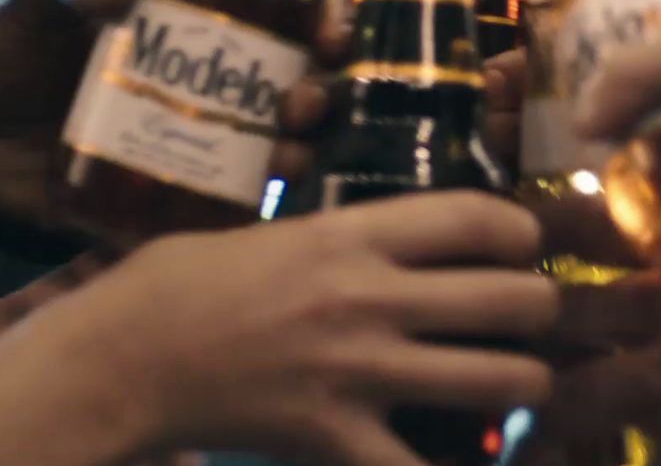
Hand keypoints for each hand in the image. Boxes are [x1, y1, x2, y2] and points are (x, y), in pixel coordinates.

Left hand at [0, 0, 350, 233]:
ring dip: (306, 136)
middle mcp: (221, 67)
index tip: (325, 25)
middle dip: (327, 81)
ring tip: (288, 143)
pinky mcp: (190, 187)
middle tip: (305, 95)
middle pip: (305, 67)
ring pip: (289, 130)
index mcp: (198, 5)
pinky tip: (267, 188)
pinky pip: (245, 191)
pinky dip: (268, 192)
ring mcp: (210, 130)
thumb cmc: (6, 53)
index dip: (323, 5)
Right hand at [0, 191, 559, 465]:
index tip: (525, 246)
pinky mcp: (333, 435)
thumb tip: (404, 242)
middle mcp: (370, 297)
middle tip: (534, 322)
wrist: (117, 357)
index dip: (522, 233)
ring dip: (527, 387)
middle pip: (514, 299)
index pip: (479, 218)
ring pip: (501, 379)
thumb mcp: (274, 235)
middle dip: (543, 312)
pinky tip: (464, 461)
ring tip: (519, 388)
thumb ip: (347, 239)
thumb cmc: (181, 285)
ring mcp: (358, 370)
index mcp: (353, 236)